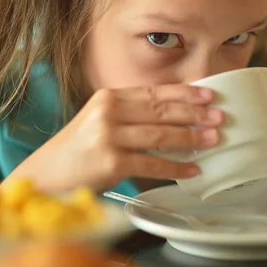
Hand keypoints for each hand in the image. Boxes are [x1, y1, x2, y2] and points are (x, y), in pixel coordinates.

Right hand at [8, 85, 223, 191]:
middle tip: (219, 117)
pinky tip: (193, 170)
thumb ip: (130, 113)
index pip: (154, 92)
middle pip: (161, 110)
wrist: (46, 175)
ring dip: (191, 138)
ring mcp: (108, 137)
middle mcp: (108, 112)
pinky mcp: (111, 163)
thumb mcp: (100, 120)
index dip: (184, 93)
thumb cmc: (78, 149)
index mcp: (108, 97)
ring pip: (160, 136)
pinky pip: (152, 165)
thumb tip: (175, 115)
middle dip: (194, 113)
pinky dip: (176, 168)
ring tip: (213, 139)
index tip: (208, 94)